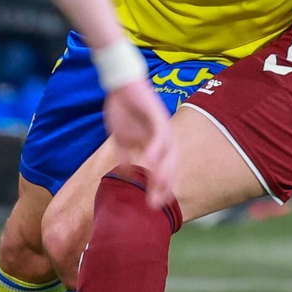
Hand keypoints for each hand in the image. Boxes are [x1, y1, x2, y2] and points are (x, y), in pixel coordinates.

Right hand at [103, 80, 176, 207]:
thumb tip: (128, 174)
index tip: (155, 206)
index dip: (162, 188)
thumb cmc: (124, 110)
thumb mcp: (122, 139)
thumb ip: (126, 156)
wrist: (121, 85)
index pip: (164, 171)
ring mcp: (162, 127)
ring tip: (156, 188)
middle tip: (155, 204)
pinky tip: (149, 159)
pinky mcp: (157, 115)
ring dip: (163, 171)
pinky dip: (155, 147)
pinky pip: (160, 134)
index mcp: (157, 145)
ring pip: (169, 153)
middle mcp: (164, 138)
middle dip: (164, 187)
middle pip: (170, 166)